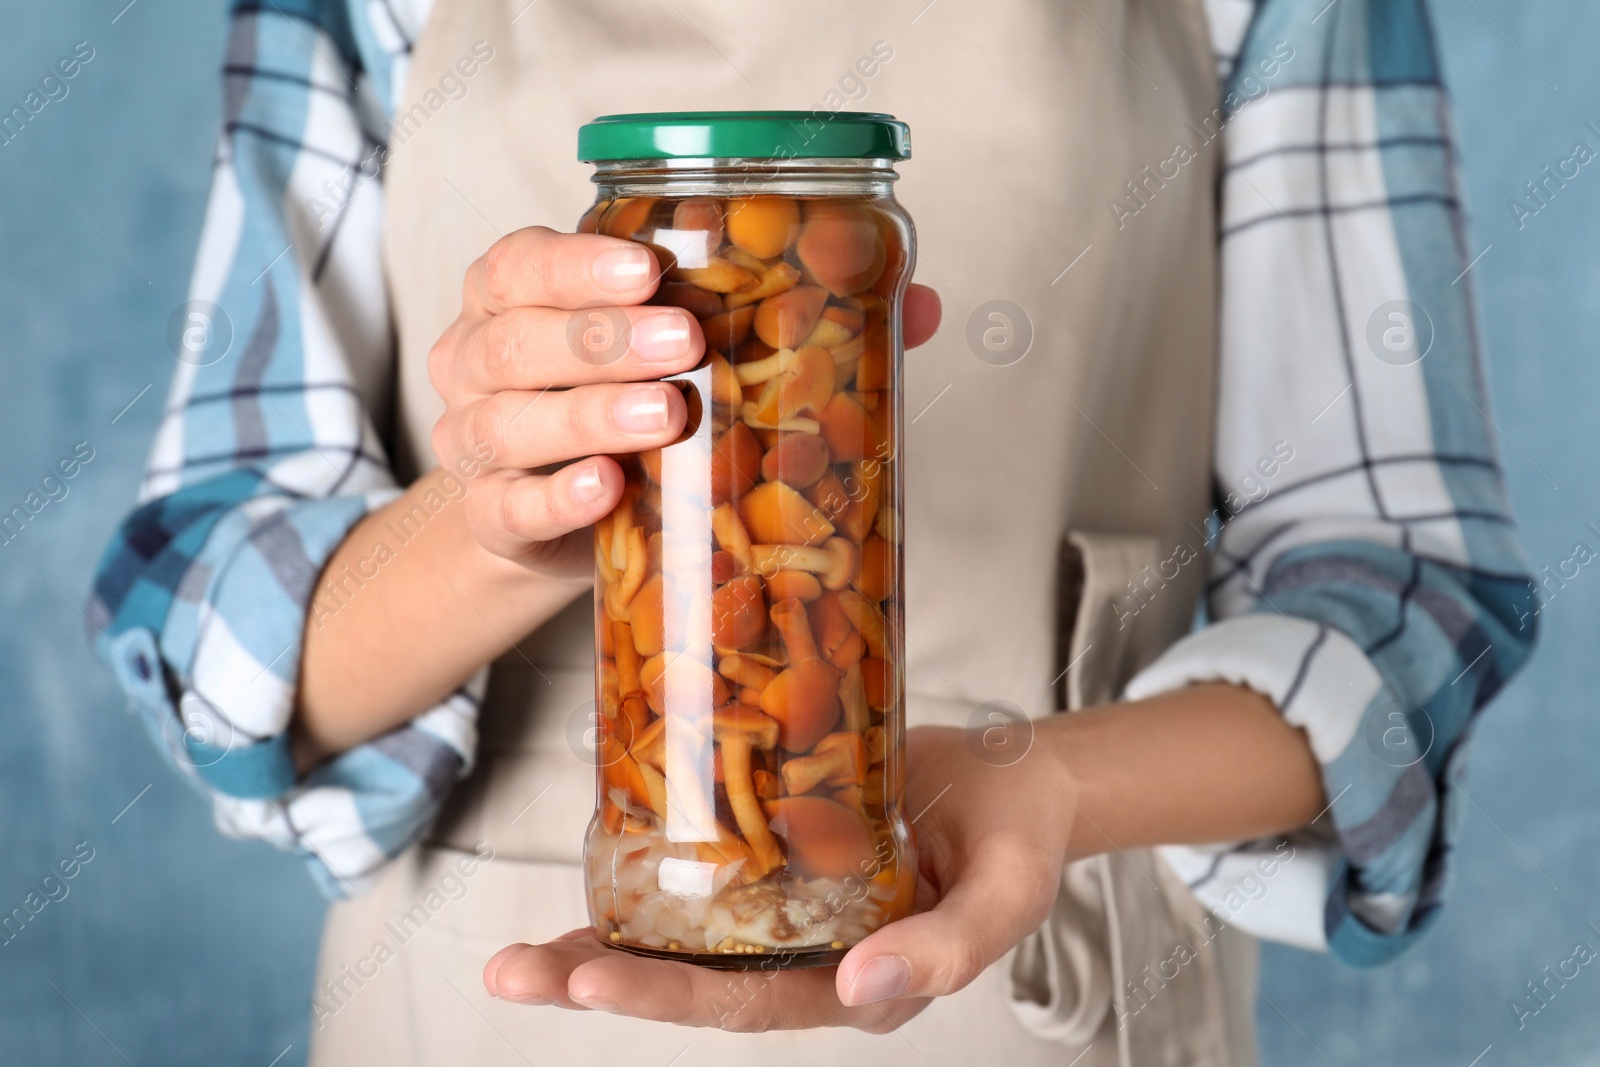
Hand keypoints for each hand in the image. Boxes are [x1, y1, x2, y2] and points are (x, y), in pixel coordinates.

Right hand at [428, 226, 941, 576]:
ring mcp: (477, 442)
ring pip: (508, 420)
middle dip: (604, 337)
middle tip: (687, 342)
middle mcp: (481, 360)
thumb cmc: (633, 411)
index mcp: (519, 297)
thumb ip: (790, 320)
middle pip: (516, 338)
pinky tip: (606, 489)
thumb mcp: (692, 355)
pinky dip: (556, 498)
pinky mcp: (493, 518)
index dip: (577, 264)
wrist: (563, 519)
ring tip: (666, 417)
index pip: (523, 262)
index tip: (648, 268)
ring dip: (588, 414)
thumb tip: (919, 305)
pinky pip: (509, 506)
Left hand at [481, 724, 1075, 1031]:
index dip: (666, 996)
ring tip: (515, 952)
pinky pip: (702, 879)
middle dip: (597, 982)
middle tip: (510, 971)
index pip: (749, 1005)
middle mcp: (808, 958)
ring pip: (684, 940)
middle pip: (693, 984)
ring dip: (598, 946)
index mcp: (858, 984)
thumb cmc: (1019, 839)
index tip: (590, 978)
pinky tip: (589, 871)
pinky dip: (643, 881)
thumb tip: (859, 992)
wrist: (1017, 781)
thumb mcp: (1006, 895)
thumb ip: (946, 950)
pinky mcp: (778, 855)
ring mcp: (787, 911)